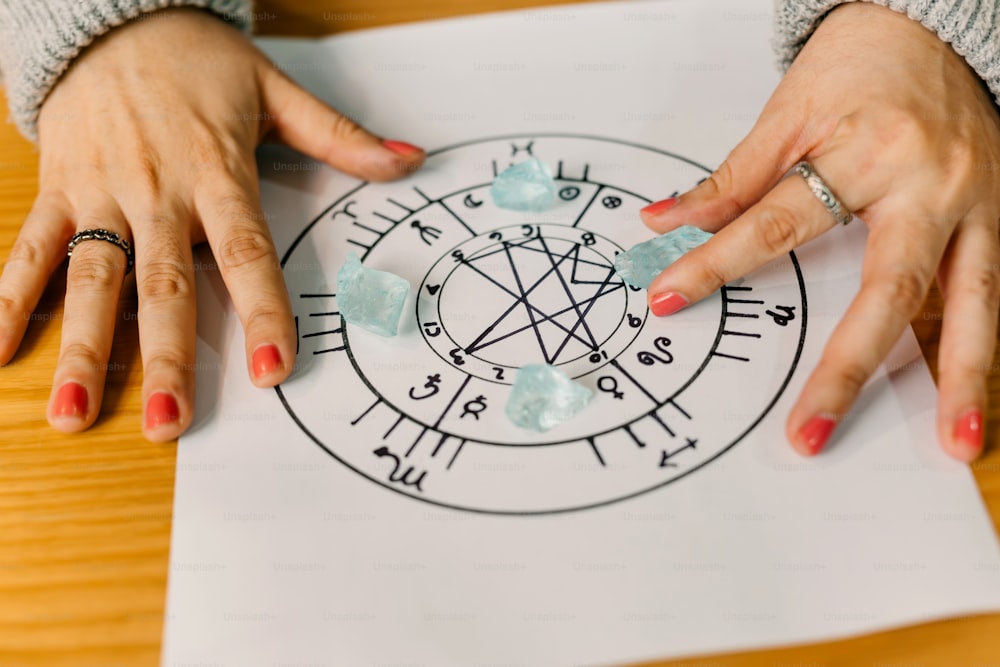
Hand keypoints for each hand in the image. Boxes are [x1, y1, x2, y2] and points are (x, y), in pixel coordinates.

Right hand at [0, 8, 425, 441]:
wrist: (110, 14)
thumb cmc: (196, 58)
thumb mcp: (273, 88)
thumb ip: (338, 134)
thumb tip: (410, 161)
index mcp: (215, 172)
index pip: (246, 255)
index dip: (262, 315)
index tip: (274, 372)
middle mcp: (156, 192)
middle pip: (163, 285)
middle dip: (164, 358)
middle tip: (170, 423)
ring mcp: (100, 193)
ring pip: (90, 279)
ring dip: (81, 349)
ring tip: (73, 414)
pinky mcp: (57, 188)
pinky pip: (28, 249)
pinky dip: (9, 299)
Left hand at [639, 3, 999, 460]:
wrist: (939, 26)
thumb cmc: (862, 65)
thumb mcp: (790, 109)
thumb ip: (733, 177)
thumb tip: (664, 224)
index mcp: (866, 150)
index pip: (777, 222)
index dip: (716, 264)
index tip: (668, 298)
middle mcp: (929, 184)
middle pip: (889, 287)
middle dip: (848, 367)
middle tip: (811, 432)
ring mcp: (976, 205)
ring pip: (973, 302)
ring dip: (963, 378)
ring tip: (958, 442)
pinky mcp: (998, 218)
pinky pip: (989, 292)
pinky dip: (977, 346)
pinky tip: (971, 398)